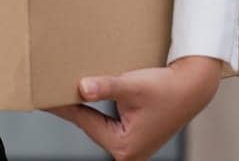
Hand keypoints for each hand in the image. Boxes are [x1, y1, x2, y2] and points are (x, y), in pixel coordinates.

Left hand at [45, 56, 223, 160]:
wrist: (194, 86)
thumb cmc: (168, 88)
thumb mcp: (133, 87)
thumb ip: (106, 88)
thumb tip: (81, 88)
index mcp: (124, 147)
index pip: (84, 121)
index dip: (63, 105)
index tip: (43, 95)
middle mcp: (128, 152)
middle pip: (90, 124)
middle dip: (73, 106)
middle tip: (49, 90)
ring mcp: (132, 145)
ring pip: (98, 123)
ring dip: (86, 106)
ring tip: (65, 89)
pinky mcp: (136, 135)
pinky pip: (108, 122)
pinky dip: (98, 108)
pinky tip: (88, 93)